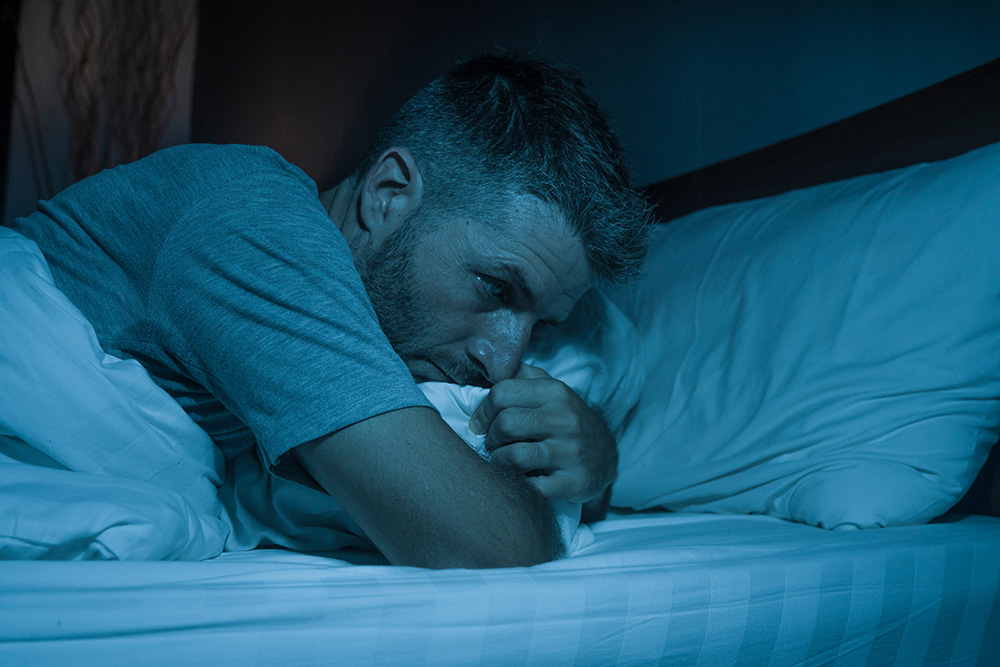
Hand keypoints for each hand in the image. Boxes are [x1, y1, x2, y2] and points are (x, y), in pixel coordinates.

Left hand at [469, 363, 616, 502]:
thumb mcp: (551, 390)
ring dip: (499, 462)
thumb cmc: (566, 420)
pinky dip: (518, 484)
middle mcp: (565, 419)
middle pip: (506, 424)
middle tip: (493, 444)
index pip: (502, 392)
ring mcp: (570, 452)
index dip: (483, 411)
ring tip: (503, 460)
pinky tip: (521, 479)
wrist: (605, 457)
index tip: (480, 424)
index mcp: (556, 392)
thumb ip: (521, 375)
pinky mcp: (573, 482)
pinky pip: (531, 487)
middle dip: (491, 437)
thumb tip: (484, 360)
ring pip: (514, 457)